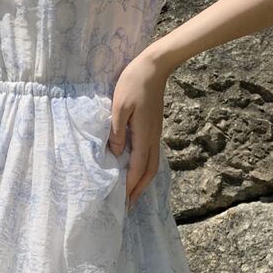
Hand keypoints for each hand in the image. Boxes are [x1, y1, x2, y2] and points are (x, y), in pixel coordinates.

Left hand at [108, 54, 167, 210]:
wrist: (155, 66)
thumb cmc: (133, 82)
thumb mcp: (119, 105)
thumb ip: (117, 131)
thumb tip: (116, 154)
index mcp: (143, 135)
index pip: (137, 167)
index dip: (130, 186)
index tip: (122, 201)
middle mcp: (153, 138)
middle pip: (149, 172)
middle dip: (139, 190)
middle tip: (128, 205)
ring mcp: (156, 134)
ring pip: (152, 165)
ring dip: (143, 182)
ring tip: (133, 194)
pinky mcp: (154, 129)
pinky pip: (152, 156)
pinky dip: (146, 170)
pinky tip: (137, 172)